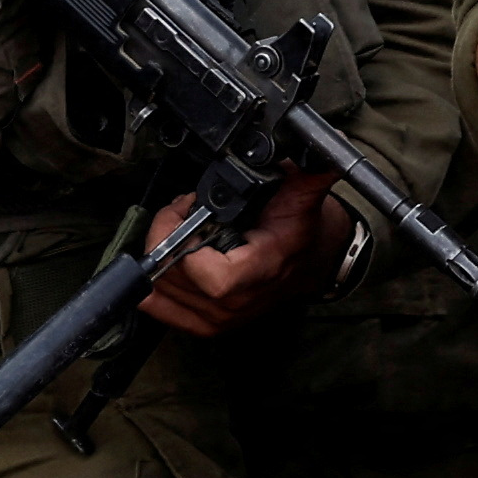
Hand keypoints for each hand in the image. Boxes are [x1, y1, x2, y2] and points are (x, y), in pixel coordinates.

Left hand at [143, 173, 338, 337]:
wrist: (305, 263)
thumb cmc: (297, 229)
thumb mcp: (304, 196)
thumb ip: (309, 174)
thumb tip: (323, 151)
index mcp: (262, 271)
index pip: (211, 276)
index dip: (183, 240)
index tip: (188, 207)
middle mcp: (239, 302)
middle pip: (173, 275)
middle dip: (166, 234)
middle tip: (183, 210)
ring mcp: (219, 319)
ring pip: (159, 287)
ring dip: (160, 252)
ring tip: (183, 229)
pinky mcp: (204, 325)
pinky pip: (155, 305)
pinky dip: (154, 278)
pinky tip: (174, 257)